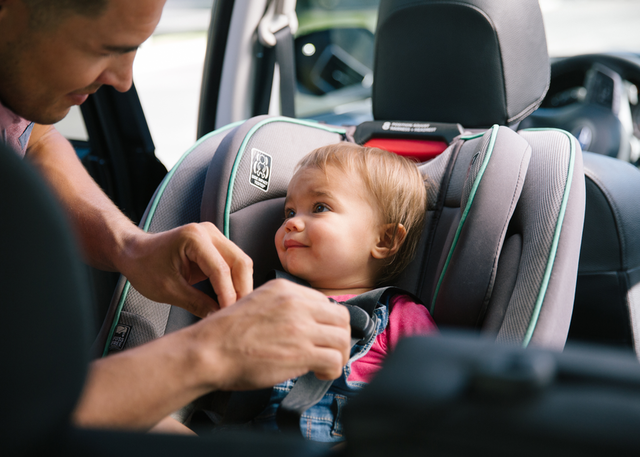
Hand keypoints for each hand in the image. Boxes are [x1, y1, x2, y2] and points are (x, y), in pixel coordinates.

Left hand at [118, 222, 252, 316]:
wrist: (134, 252)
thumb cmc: (144, 266)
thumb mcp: (168, 290)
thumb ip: (196, 303)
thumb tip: (217, 316)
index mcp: (194, 237)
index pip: (221, 269)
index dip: (227, 294)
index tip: (227, 314)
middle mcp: (208, 232)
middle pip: (240, 262)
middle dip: (242, 289)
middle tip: (237, 313)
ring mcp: (214, 237)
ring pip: (241, 263)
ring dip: (241, 286)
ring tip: (235, 308)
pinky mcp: (216, 246)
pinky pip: (234, 265)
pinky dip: (235, 282)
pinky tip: (231, 298)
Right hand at [191, 279, 350, 390]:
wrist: (208, 351)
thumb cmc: (226, 334)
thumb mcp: (257, 303)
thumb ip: (283, 306)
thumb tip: (305, 322)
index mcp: (285, 289)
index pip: (325, 302)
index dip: (326, 323)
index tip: (321, 336)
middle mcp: (296, 303)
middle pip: (340, 317)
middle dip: (339, 337)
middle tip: (331, 351)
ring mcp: (300, 326)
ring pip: (342, 338)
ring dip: (339, 355)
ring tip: (326, 365)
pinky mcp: (301, 351)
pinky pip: (334, 359)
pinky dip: (332, 370)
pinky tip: (319, 373)